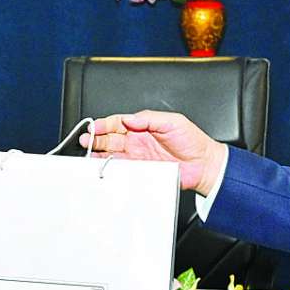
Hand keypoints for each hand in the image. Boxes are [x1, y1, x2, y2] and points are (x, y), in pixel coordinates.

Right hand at [86, 111, 224, 195]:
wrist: (204, 165)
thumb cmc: (193, 141)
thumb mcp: (173, 121)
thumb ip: (150, 118)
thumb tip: (129, 118)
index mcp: (143, 127)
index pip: (118, 123)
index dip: (104, 124)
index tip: (94, 127)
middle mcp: (137, 142)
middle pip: (110, 138)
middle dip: (96, 138)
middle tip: (86, 140)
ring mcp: (138, 158)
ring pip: (112, 154)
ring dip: (99, 154)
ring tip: (88, 154)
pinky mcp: (141, 172)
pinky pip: (122, 170)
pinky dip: (111, 169)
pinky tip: (103, 167)